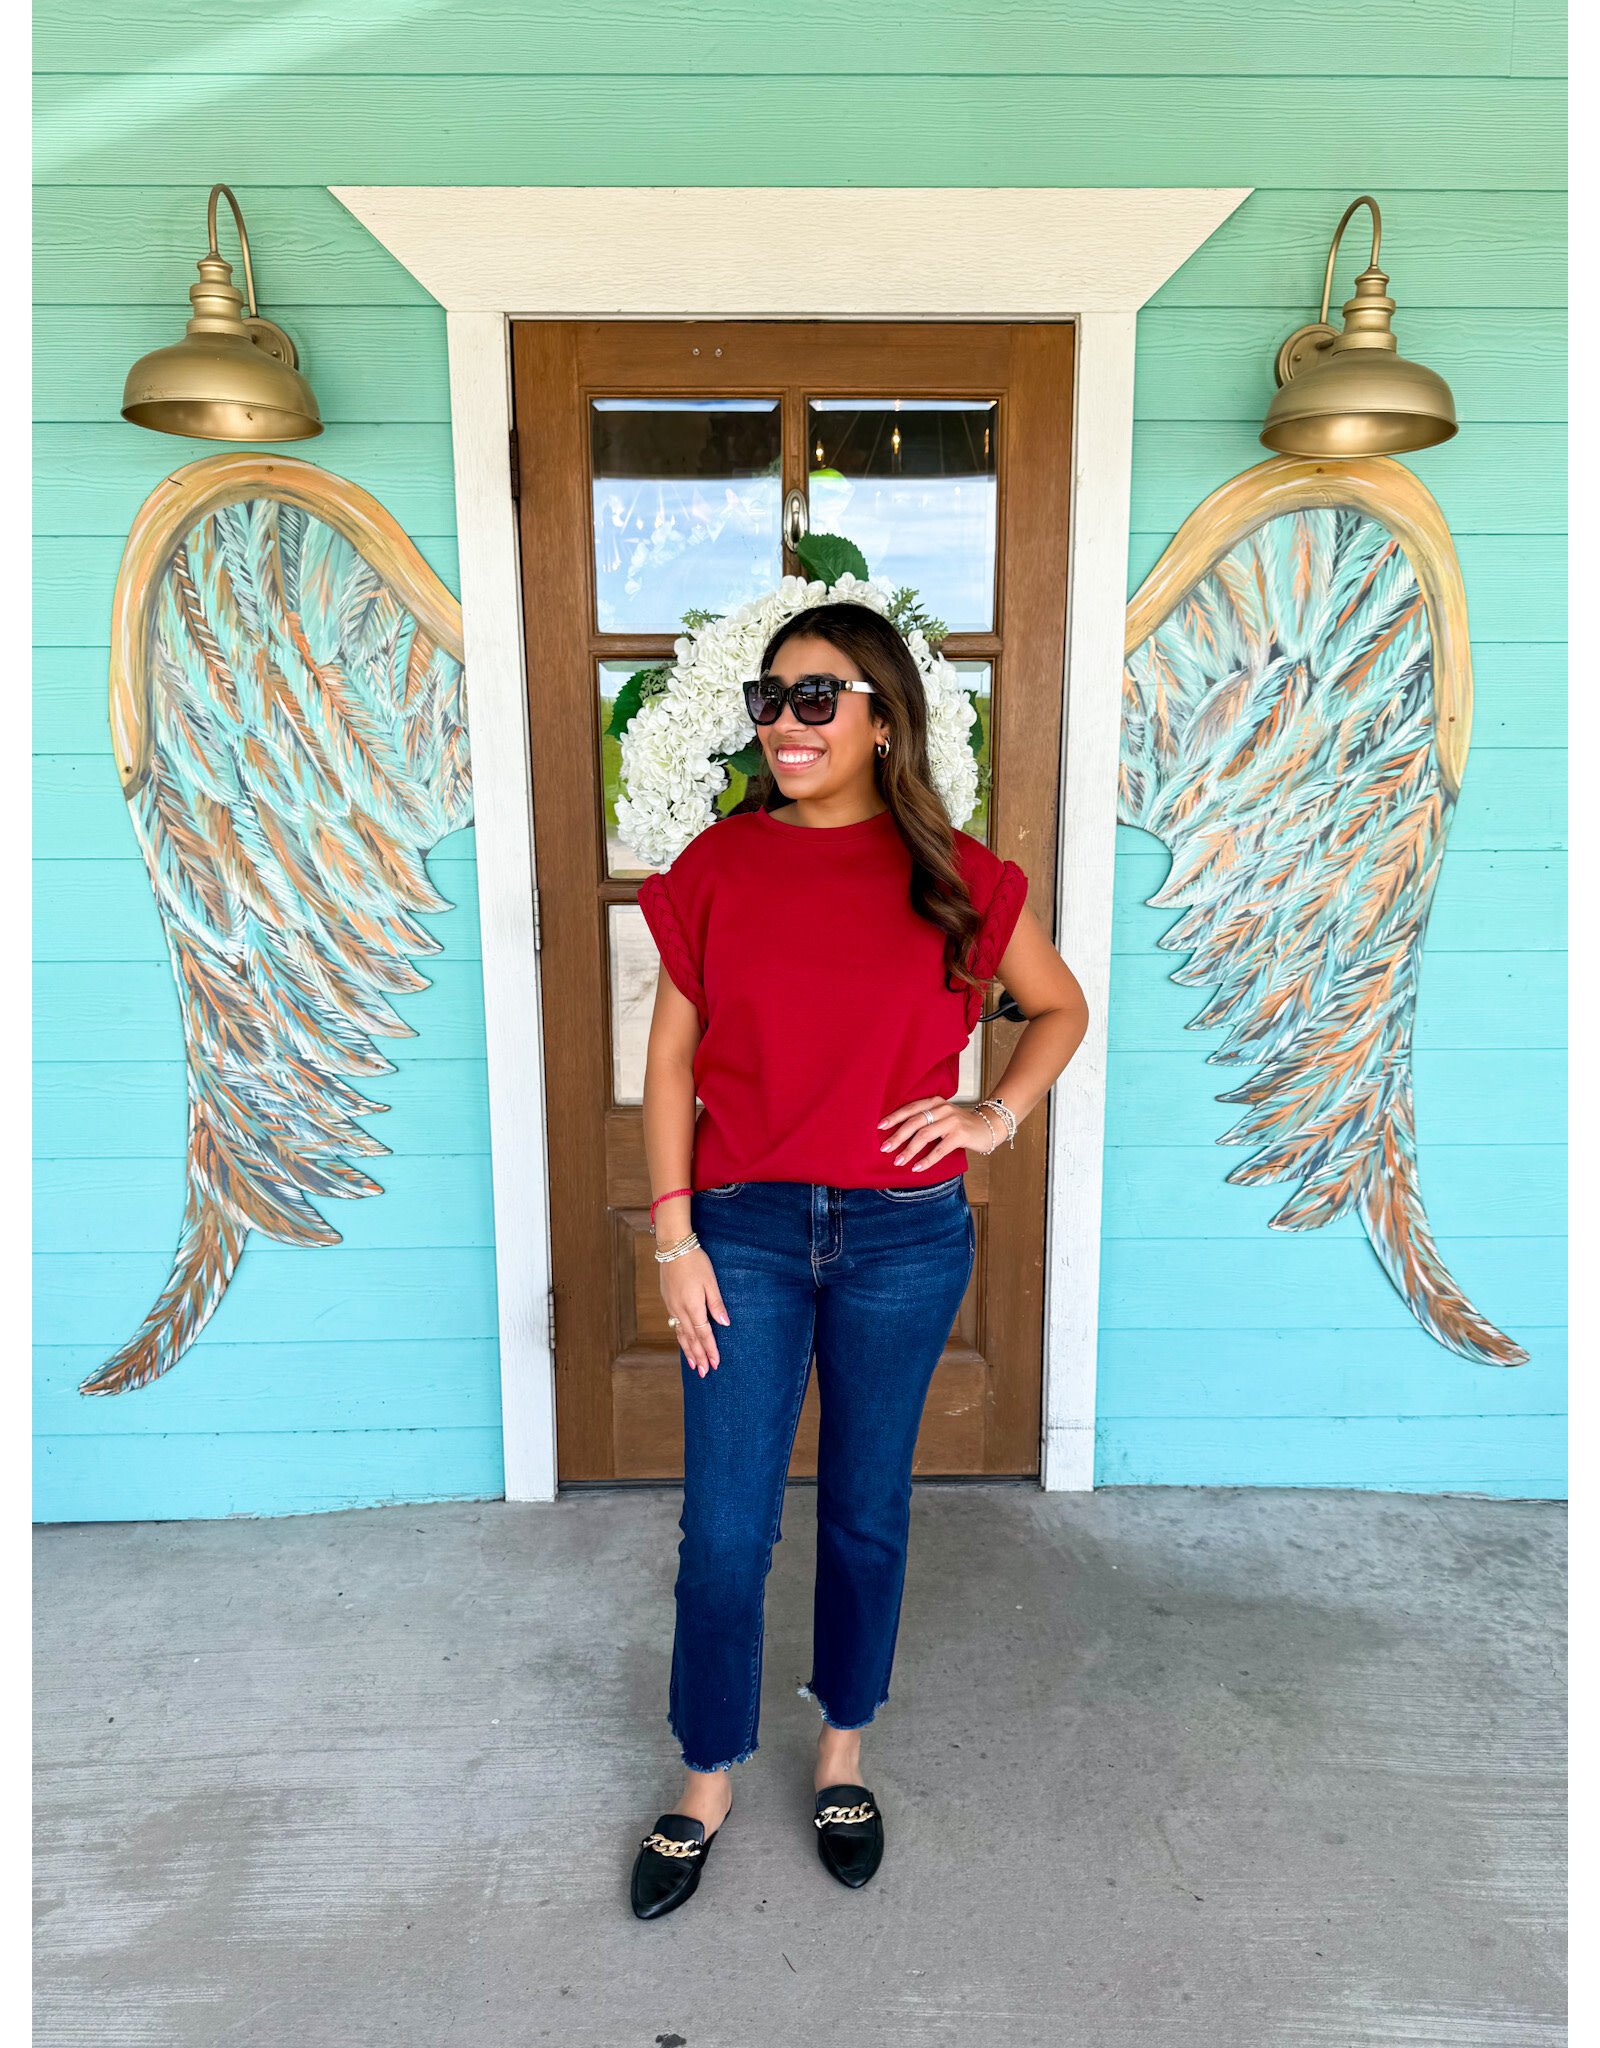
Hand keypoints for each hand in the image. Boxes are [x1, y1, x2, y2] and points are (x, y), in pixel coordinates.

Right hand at [662, 1249, 729, 1376]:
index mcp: (693, 1306)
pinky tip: (684, 1342)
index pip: (703, 1334)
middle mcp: (680, 1310)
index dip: (710, 1350)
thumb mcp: (711, 1282)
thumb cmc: (695, 1262)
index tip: (715, 1363)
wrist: (673, 1248)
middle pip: (691, 1339)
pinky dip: (680, 1338)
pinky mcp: (668, 1301)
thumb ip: (716, 1304)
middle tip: (704, 1372)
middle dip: (698, 1357)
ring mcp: (672, 1306)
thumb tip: (724, 1324)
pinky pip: (675, 1325)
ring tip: (693, 1365)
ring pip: (681, 1334)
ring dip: (688, 1351)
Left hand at [876, 1096, 997, 1169]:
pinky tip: (917, 1167)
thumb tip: (898, 1135)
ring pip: (924, 1135)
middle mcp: (942, 1109)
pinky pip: (940, 1149)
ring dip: (909, 1150)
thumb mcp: (942, 1116)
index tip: (879, 1127)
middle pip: (914, 1122)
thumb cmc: (960, 1124)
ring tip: (898, 1161)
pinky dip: (927, 1160)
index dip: (894, 1118)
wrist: (988, 1126)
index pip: (910, 1108)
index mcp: (935, 1102)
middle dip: (897, 1136)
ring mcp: (952, 1121)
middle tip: (884, 1148)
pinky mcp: (960, 1135)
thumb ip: (926, 1119)